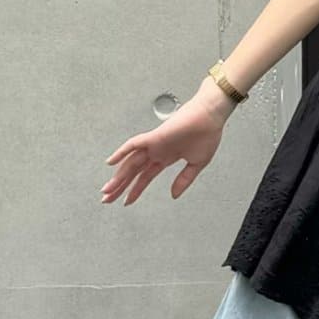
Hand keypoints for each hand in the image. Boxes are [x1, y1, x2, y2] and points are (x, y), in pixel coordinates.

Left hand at [101, 77, 238, 205]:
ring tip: (107, 190)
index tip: (127, 201)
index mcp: (166, 157)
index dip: (135, 190)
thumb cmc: (207, 134)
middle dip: (120, 187)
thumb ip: (184, 180)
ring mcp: (154, 144)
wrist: (211, 116)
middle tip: (107, 199)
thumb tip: (173, 195)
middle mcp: (157, 151)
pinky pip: (133, 144)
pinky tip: (110, 162)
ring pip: (130, 163)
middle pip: (133, 172)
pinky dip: (121, 152)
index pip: (145, 177)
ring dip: (118, 177)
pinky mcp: (155, 137)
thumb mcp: (197, 164)